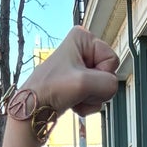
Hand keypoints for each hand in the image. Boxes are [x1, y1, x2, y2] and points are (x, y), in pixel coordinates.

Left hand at [2, 28, 120, 146]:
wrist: (34, 108)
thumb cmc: (50, 89)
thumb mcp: (85, 83)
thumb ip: (109, 84)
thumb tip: (112, 89)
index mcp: (83, 37)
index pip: (112, 60)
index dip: (100, 74)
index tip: (81, 77)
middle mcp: (83, 49)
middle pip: (108, 74)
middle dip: (95, 88)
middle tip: (76, 89)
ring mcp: (81, 67)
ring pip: (103, 87)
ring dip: (90, 98)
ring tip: (72, 95)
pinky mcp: (79, 82)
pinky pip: (95, 96)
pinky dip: (86, 104)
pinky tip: (72, 102)